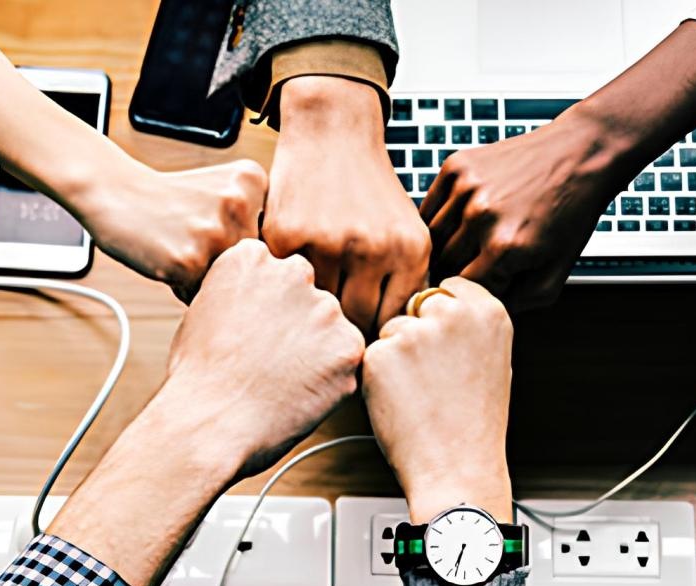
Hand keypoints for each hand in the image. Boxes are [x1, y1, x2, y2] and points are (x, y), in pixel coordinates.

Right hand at [74, 160, 266, 300]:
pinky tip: (167, 258)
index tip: (212, 225)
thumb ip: (255, 220)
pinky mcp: (189, 260)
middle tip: (191, 238)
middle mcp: (240, 203)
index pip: (270, 238)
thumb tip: (282, 278)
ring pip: (229, 281)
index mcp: (253, 180)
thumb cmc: (169, 199)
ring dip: (205, 277)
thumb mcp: (222, 189)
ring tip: (180, 248)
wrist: (114, 193)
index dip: (238, 241)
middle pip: (252, 263)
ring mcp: (215, 232)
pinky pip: (201, 294)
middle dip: (224, 262)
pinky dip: (183, 287)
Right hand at [162, 239, 365, 477]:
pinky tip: (297, 393)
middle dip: (295, 325)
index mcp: (252, 257)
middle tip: (269, 361)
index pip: (275, 274)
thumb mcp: (203, 310)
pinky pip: (346, 360)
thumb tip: (261, 300)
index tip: (252, 332)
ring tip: (280, 381)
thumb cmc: (198, 377)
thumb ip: (240, 292)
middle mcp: (293, 272)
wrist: (210, 422)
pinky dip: (330, 379)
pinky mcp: (348, 347)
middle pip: (307, 297)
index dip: (265, 309)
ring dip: (315, 351)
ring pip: (330, 328)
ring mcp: (325, 309)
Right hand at [262, 76, 429, 336]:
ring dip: (312, 310)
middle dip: (344, 328)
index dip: (376, 334)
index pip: (392, 321)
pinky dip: (286, 286)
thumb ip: (405, 282)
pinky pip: (286, 284)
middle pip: (356, 322)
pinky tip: (289, 280)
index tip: (363, 335)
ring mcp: (327, 242)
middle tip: (331, 329)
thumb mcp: (405, 230)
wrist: (332, 133)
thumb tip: (395, 340)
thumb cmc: (370, 189)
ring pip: (318, 307)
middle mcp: (372, 248)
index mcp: (409, 250)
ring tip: (308, 309)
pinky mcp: (286, 236)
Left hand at [362, 277, 513, 522]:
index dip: (441, 317)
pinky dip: (378, 378)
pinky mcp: (381, 355)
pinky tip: (402, 402)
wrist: (457, 468)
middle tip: (433, 377)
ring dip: (396, 356)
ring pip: (391, 331)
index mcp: (488, 312)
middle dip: (417, 333)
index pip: (449, 288)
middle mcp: (452, 314)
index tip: (445, 343)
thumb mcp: (493, 361)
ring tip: (421, 394)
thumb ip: (469, 327)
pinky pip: (371, 355)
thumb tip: (441, 305)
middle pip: (417, 305)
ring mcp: (414, 332)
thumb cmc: (474, 424)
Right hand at [420, 20, 695, 310]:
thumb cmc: (571, 211)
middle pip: (444, 264)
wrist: (580, 154)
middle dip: (461, 268)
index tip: (486, 283)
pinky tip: (463, 218)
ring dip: (447, 244)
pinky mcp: (456, 167)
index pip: (464, 290)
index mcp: (504, 248)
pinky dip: (439, 218)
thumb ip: (519, 302)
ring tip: (473, 240)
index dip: (475, 291)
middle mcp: (480, 216)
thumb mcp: (557, 271)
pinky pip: (429, 207)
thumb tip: (482, 309)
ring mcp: (465, 189)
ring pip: (432, 236)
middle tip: (481, 261)